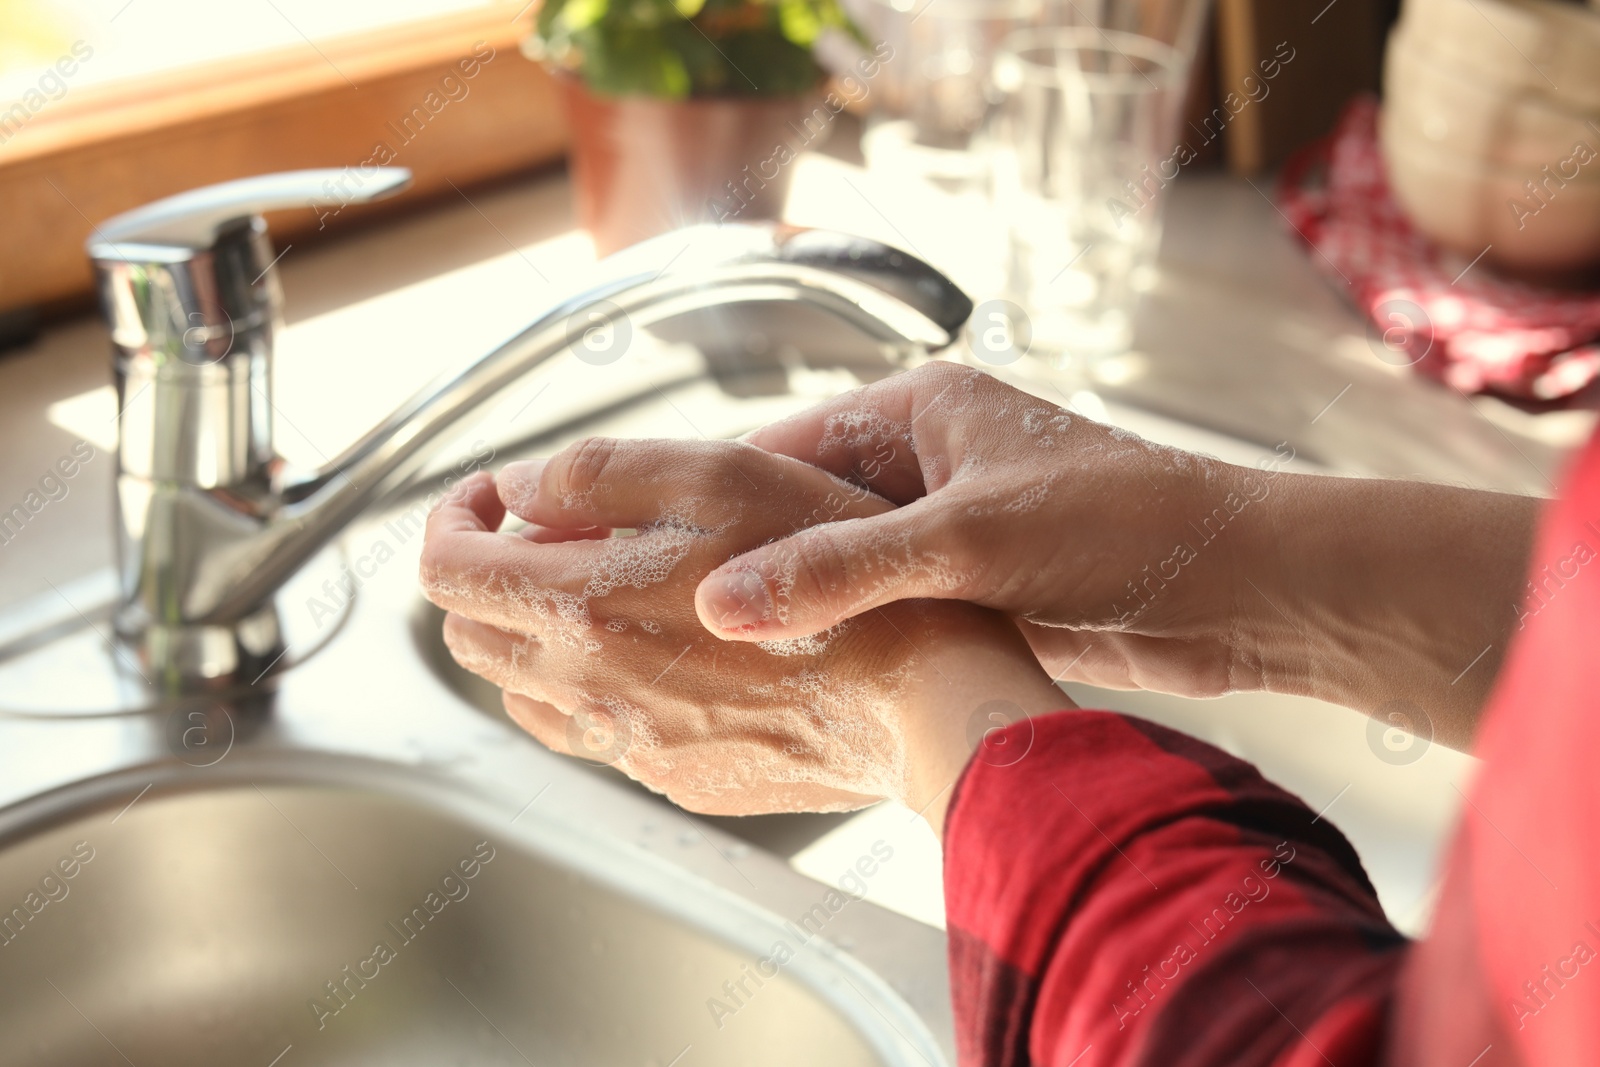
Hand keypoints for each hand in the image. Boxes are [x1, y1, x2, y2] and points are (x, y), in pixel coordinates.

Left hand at [420, 437, 1067, 826]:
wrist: (922, 706)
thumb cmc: (841, 587)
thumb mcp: (724, 478)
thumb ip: (601, 475)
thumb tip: (522, 489)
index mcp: (584, 605)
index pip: (444, 568)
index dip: (449, 518)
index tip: (489, 498)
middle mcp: (589, 686)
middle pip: (470, 631)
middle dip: (489, 571)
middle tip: (551, 534)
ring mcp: (631, 743)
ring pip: (522, 689)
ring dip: (535, 632)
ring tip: (605, 591)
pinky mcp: (675, 776)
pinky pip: (596, 734)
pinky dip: (594, 687)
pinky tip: (659, 654)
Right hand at [690, 361, 1261, 696]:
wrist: (1245, 592)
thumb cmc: (1131, 528)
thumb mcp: (970, 540)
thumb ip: (846, 569)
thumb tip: (726, 601)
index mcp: (921, 413)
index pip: (781, 448)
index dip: (708, 497)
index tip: (635, 539)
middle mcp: (926, 465)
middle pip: (801, 513)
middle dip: (740, 562)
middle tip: (660, 613)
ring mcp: (948, 533)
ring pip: (840, 571)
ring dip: (792, 609)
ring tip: (710, 656)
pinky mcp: (974, 594)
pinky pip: (884, 615)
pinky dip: (843, 642)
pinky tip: (795, 680)